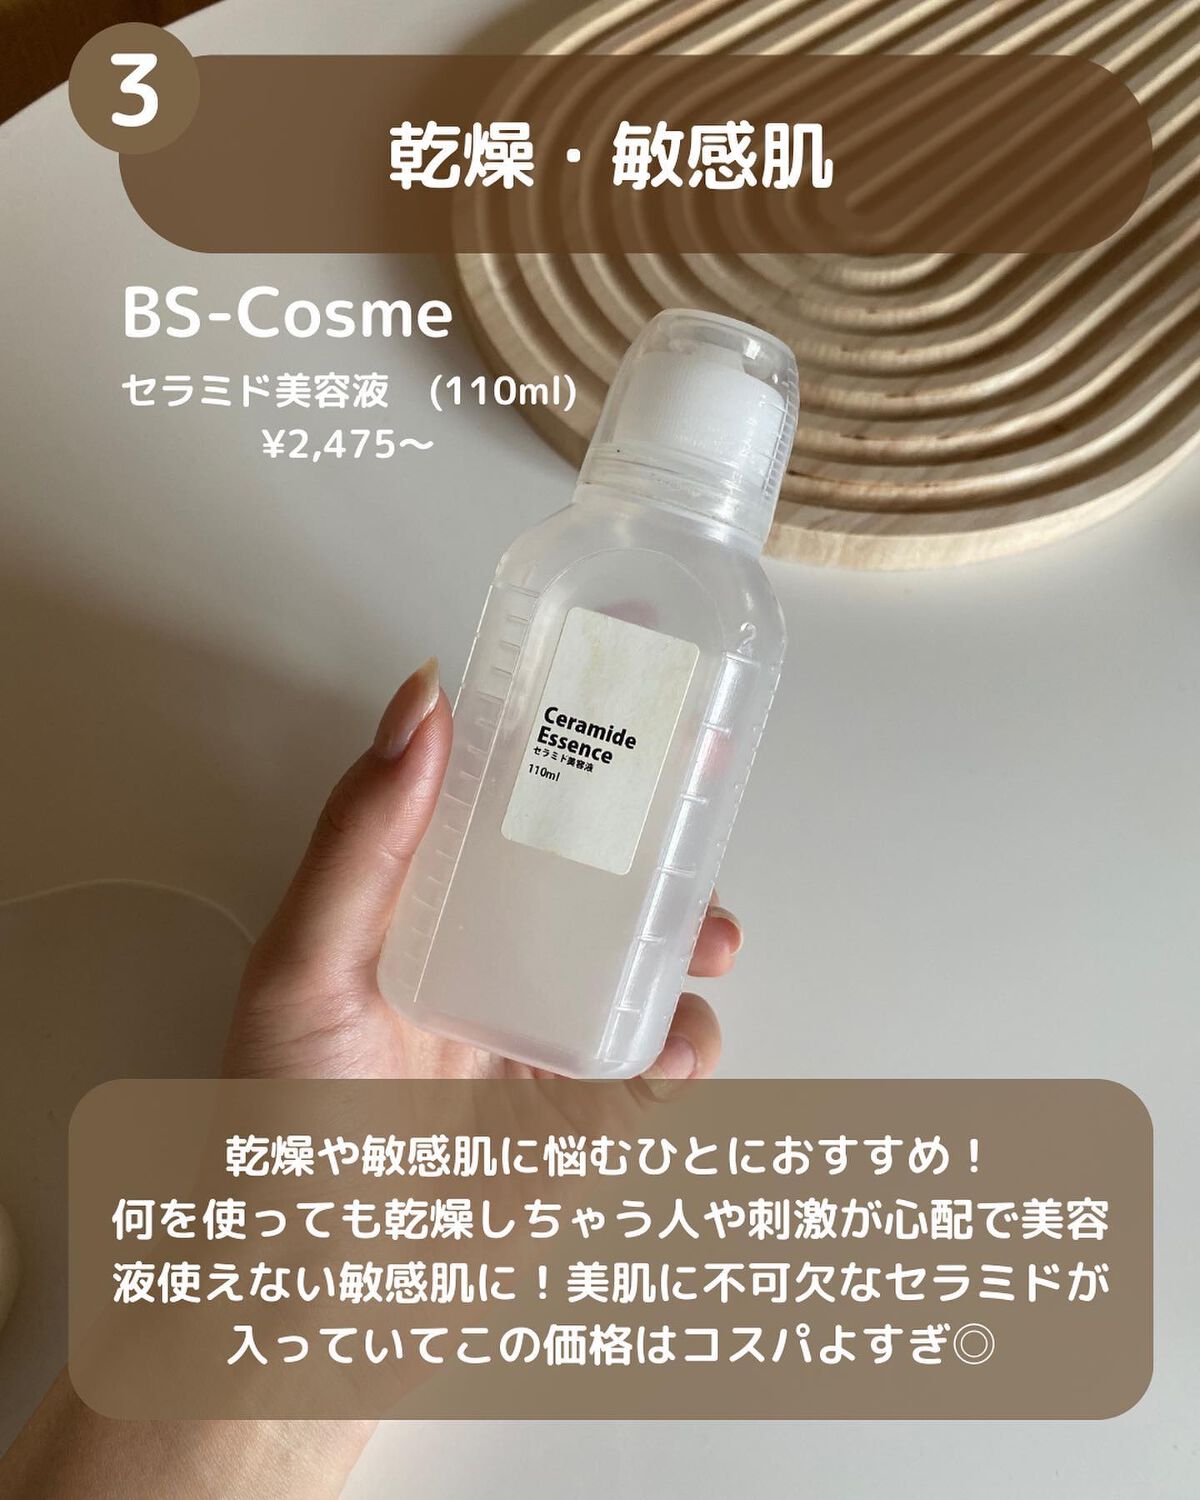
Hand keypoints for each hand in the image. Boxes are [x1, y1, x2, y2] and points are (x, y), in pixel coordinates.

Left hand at [224, 658, 743, 1082]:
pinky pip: (660, 1057)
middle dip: (659, 827)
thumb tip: (419, 704)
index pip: (504, 798)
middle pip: (593, 865)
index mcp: (425, 908)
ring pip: (644, 953)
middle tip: (705, 789)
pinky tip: (676, 1037)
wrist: (321, 1301)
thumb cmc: (287, 1128)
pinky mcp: (586, 1111)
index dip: (565, 736)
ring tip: (710, 935)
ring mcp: (545, 1032)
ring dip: (692, 929)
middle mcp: (492, 957)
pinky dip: (687, 1039)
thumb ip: (362, 841)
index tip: (627, 679)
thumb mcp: (305, 970)